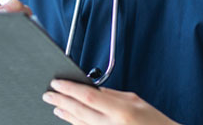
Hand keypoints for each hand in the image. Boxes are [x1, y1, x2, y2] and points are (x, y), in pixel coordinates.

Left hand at [43, 79, 179, 124]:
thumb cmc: (154, 122)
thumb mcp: (135, 101)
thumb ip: (112, 95)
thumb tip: (92, 89)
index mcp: (121, 111)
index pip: (88, 96)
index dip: (69, 89)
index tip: (57, 83)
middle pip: (79, 111)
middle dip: (61, 101)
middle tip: (48, 94)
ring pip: (80, 124)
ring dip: (66, 114)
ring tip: (56, 106)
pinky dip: (76, 124)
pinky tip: (70, 118)